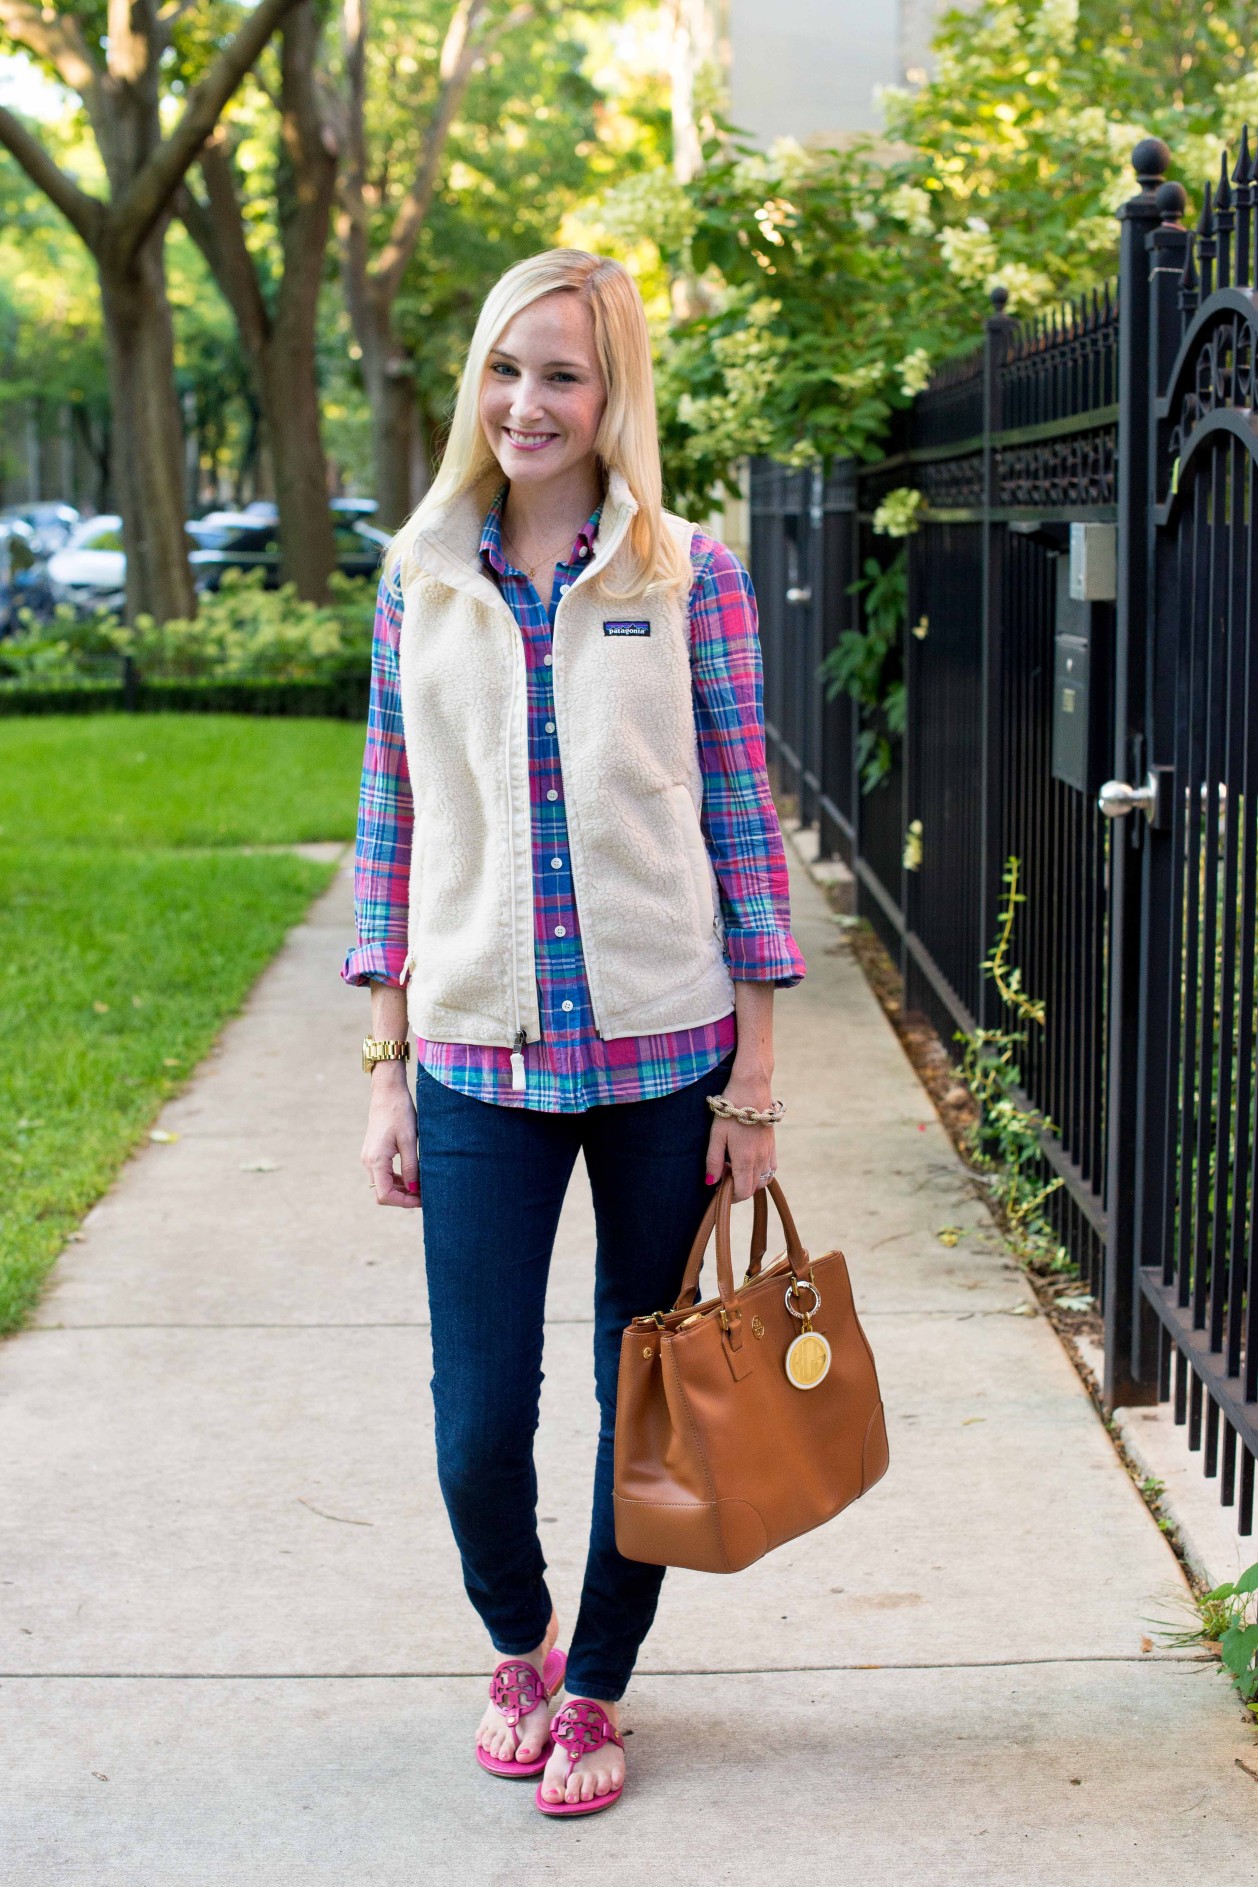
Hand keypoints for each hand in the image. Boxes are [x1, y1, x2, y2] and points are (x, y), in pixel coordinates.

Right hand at [360, 1062, 420, 1206]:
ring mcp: (368, 1158)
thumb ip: (411, 1167)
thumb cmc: (400, 1113)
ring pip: (382, 1185)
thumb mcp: (409, 1141)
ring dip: (401, 1189)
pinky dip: (396, 1179)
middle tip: (425, 1195)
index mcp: (375, 1160)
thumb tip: (414, 1190)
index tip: (422, 1200)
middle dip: (403, 1198)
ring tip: (422, 1185)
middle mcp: (368, 1162)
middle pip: (382, 1193)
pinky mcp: (373, 1153)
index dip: (404, 1202)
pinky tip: (412, 1175)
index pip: (385, 1195)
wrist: (387, 1093)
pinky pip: (383, 1174)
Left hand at [705, 1070, 776, 1202]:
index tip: (718, 1186)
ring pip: (763, 1180)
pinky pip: (771, 1169)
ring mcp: (769, 1152)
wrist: (752, 1090)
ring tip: (735, 1166)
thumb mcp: (716, 1135)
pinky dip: (761, 1173)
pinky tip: (748, 1161)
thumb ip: (713, 1161)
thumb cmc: (731, 1111)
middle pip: (753, 1188)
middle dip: (738, 1187)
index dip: (730, 1196)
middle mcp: (761, 1159)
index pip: (743, 1192)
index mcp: (745, 1159)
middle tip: (723, 1172)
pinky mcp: (773, 1145)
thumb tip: (710, 1183)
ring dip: (749, 1181)